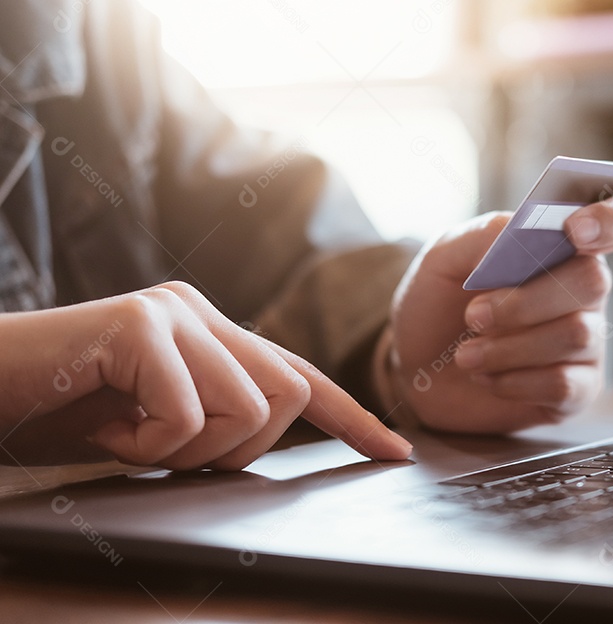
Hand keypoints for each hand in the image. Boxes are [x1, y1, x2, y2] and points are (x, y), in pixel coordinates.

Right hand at [0, 281, 411, 468]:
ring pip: (248, 410)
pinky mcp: (139, 327)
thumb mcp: (155, 421)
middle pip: (288, 396)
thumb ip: (214, 417)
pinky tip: (104, 426)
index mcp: (212, 332)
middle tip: (166, 450)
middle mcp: (201, 312)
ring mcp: (172, 313)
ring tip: (128, 434)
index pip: (301, 376)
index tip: (396, 452)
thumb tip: (272, 436)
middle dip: (238, 449)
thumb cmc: (65, 411)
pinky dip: (145, 446)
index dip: (352, 419)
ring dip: (188, 451)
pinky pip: (185, 417)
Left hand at [386, 187, 612, 432]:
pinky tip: (487, 378)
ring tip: (466, 355)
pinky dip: (515, 381)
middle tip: (474, 315)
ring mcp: (588, 341)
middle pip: (594, 280)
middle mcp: (586, 288)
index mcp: (564, 243)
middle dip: (526, 300)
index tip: (575, 231)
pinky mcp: (578, 390)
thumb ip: (485, 235)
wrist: (415, 367)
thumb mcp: (445, 256)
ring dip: (509, 347)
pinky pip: (565, 384)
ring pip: (575, 335)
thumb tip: (528, 226)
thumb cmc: (438, 303)